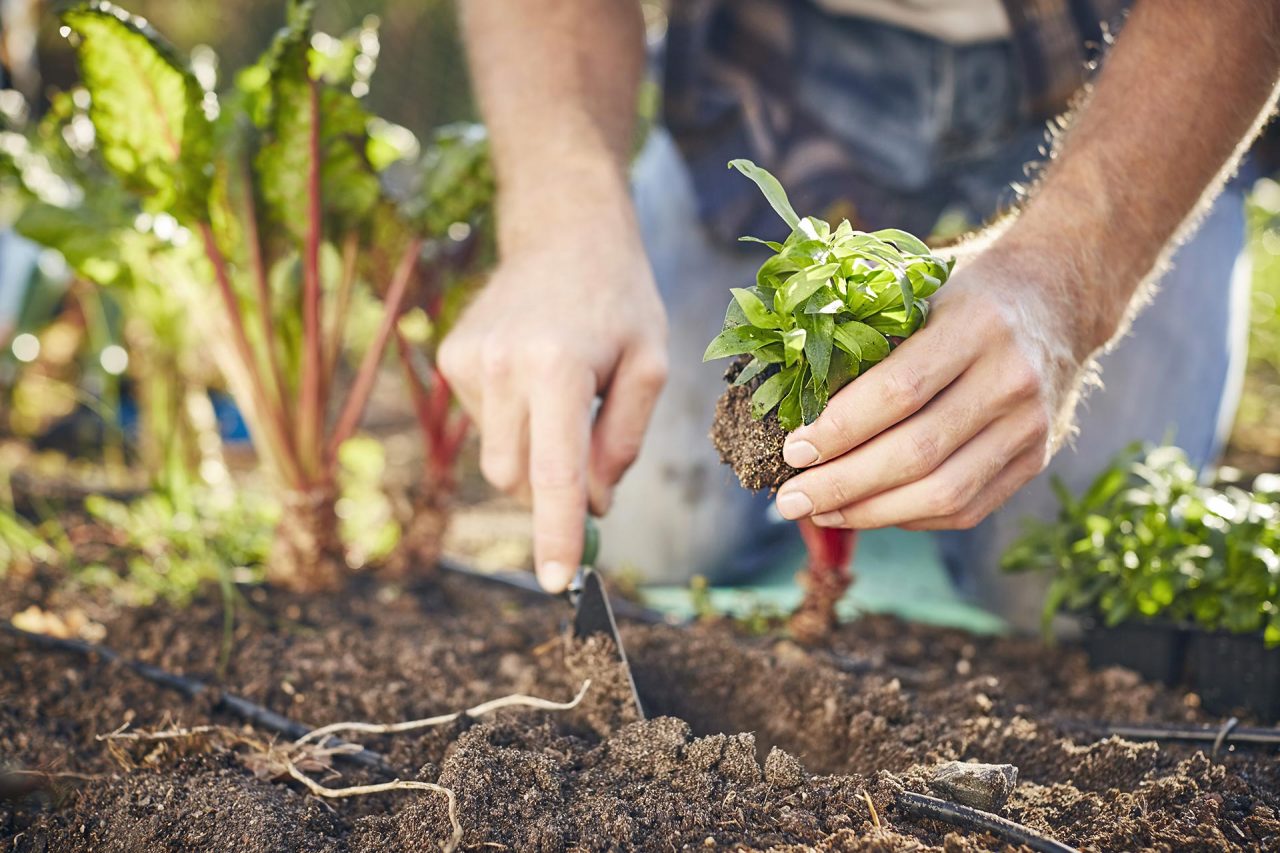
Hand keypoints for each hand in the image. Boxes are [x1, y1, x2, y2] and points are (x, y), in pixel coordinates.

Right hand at [438, 202, 666, 591]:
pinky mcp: (450, 356)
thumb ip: (622, 444)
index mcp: (557, 366)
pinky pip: (483, 424)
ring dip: (535, 449)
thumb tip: (592, 506)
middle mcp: (502, 364)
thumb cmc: (619, 300)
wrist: (565, 232)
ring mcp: (467, 359)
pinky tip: (534, 372)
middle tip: (590, 456)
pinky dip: (514, 419)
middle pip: (518, 477)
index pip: (555, 473)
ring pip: (499, 457)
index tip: (559, 582)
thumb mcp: (650, 367)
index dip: (557, 534)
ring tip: (564, 388)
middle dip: (552, 489)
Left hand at [773, 245, 1090, 530]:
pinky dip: (909, 517)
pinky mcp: (1036, 459)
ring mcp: (1029, 425)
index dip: (840, 429)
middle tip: (788, 498)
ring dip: (870, 512)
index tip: (792, 449)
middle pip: (918, 453)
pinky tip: (865, 511)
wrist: (1061, 296)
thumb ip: (866, 330)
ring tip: (817, 511)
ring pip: (943, 492)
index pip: (899, 391)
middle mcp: (1011, 379)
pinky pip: (967, 507)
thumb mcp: (921, 286)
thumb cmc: (966, 290)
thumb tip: (788, 389)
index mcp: (976, 324)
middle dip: (843, 484)